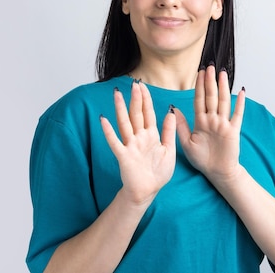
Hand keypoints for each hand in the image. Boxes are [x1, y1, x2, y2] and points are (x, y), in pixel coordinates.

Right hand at [100, 81, 175, 205]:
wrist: (148, 191)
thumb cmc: (158, 172)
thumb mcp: (169, 150)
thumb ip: (169, 131)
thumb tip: (170, 112)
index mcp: (151, 135)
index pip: (148, 113)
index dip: (146, 99)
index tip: (143, 85)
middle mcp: (139, 138)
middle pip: (136, 115)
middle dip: (136, 99)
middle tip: (134, 83)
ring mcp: (130, 146)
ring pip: (125, 124)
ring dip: (121, 109)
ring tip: (117, 95)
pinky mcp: (123, 156)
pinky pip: (115, 142)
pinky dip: (109, 131)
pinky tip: (103, 120)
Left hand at [175, 65, 245, 184]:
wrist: (217, 173)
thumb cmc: (202, 159)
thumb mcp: (186, 143)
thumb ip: (181, 126)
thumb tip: (173, 109)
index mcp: (200, 122)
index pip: (199, 100)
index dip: (199, 86)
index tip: (199, 73)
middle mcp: (212, 120)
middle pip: (211, 97)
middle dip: (210, 82)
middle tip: (209, 66)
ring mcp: (223, 124)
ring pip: (223, 102)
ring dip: (223, 88)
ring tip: (222, 73)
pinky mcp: (233, 131)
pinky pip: (237, 115)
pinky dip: (240, 104)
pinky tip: (241, 92)